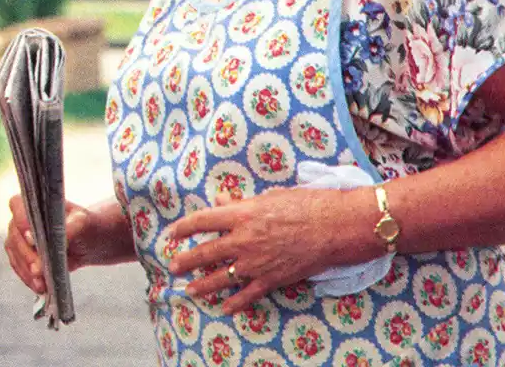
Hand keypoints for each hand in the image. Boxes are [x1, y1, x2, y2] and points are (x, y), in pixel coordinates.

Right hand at [3, 195, 126, 294]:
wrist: (85, 241)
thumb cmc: (83, 225)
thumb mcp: (82, 223)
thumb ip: (70, 229)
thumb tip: (60, 242)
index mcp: (33, 202)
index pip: (17, 205)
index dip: (21, 220)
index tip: (31, 238)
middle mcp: (20, 218)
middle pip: (15, 235)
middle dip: (27, 255)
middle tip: (38, 269)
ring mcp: (18, 238)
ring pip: (15, 254)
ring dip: (26, 270)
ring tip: (41, 283)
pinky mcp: (20, 257)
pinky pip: (19, 268)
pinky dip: (28, 278)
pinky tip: (40, 287)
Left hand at [164, 186, 377, 312]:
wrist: (333, 227)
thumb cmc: (304, 204)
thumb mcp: (268, 197)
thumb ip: (240, 203)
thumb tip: (220, 201)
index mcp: (241, 214)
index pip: (202, 220)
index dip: (183, 227)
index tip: (171, 233)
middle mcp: (244, 239)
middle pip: (206, 252)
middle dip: (186, 261)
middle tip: (173, 266)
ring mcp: (256, 262)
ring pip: (222, 277)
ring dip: (203, 285)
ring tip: (190, 290)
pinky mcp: (272, 278)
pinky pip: (248, 294)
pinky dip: (235, 303)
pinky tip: (224, 307)